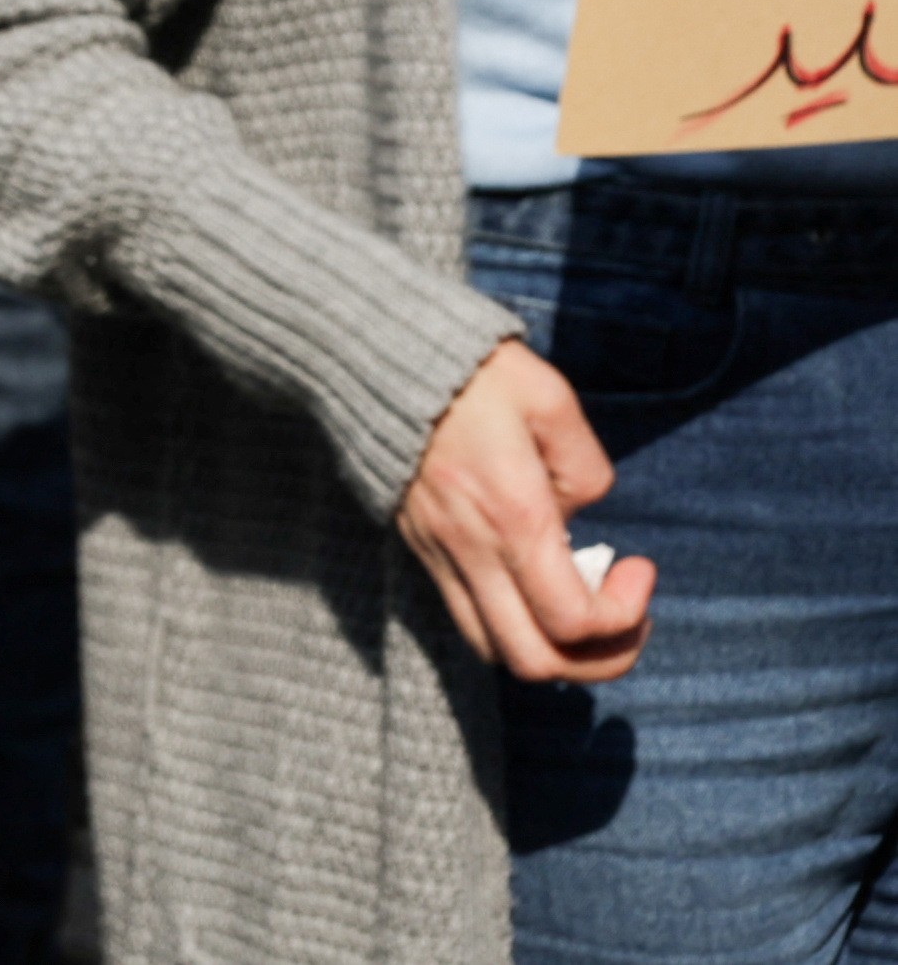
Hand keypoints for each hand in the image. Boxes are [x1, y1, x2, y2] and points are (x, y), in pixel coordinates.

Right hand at [396, 338, 651, 684]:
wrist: (378, 359)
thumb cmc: (476, 374)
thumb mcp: (551, 401)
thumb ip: (585, 468)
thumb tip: (580, 515)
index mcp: (512, 515)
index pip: (574, 621)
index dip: (626, 615)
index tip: (640, 566)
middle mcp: (470, 549)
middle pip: (535, 661)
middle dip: (601, 658)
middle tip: (628, 613)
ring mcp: (438, 554)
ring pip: (497, 651)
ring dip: (556, 650)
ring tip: (587, 607)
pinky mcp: (422, 548)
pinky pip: (469, 619)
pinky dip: (516, 624)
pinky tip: (539, 582)